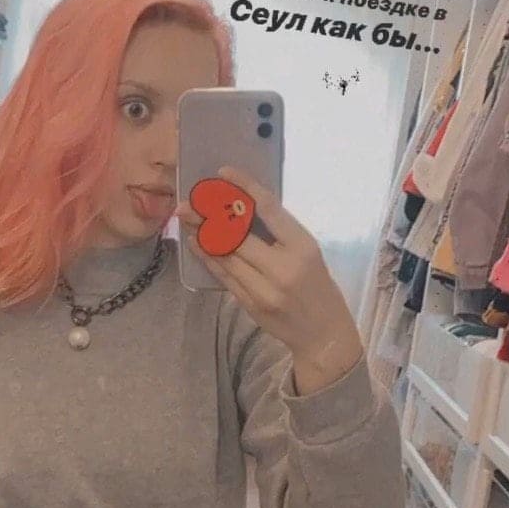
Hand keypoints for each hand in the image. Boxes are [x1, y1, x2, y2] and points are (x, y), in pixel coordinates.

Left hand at [176, 165, 363, 393]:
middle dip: (208, 216)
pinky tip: (196, 244)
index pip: (268, 208)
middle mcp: (282, 267)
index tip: (222, 173)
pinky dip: (208, 258)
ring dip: (202, 236)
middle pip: (238, 234)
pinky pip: (224, 277)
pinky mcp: (250, 305)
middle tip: (186, 202)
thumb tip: (243, 207)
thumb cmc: (318, 286)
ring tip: (185, 219)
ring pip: (226, 256)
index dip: (243, 187)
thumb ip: (280, 232)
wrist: (323, 333)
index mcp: (302, 246)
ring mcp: (264, 290)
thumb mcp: (308, 252)